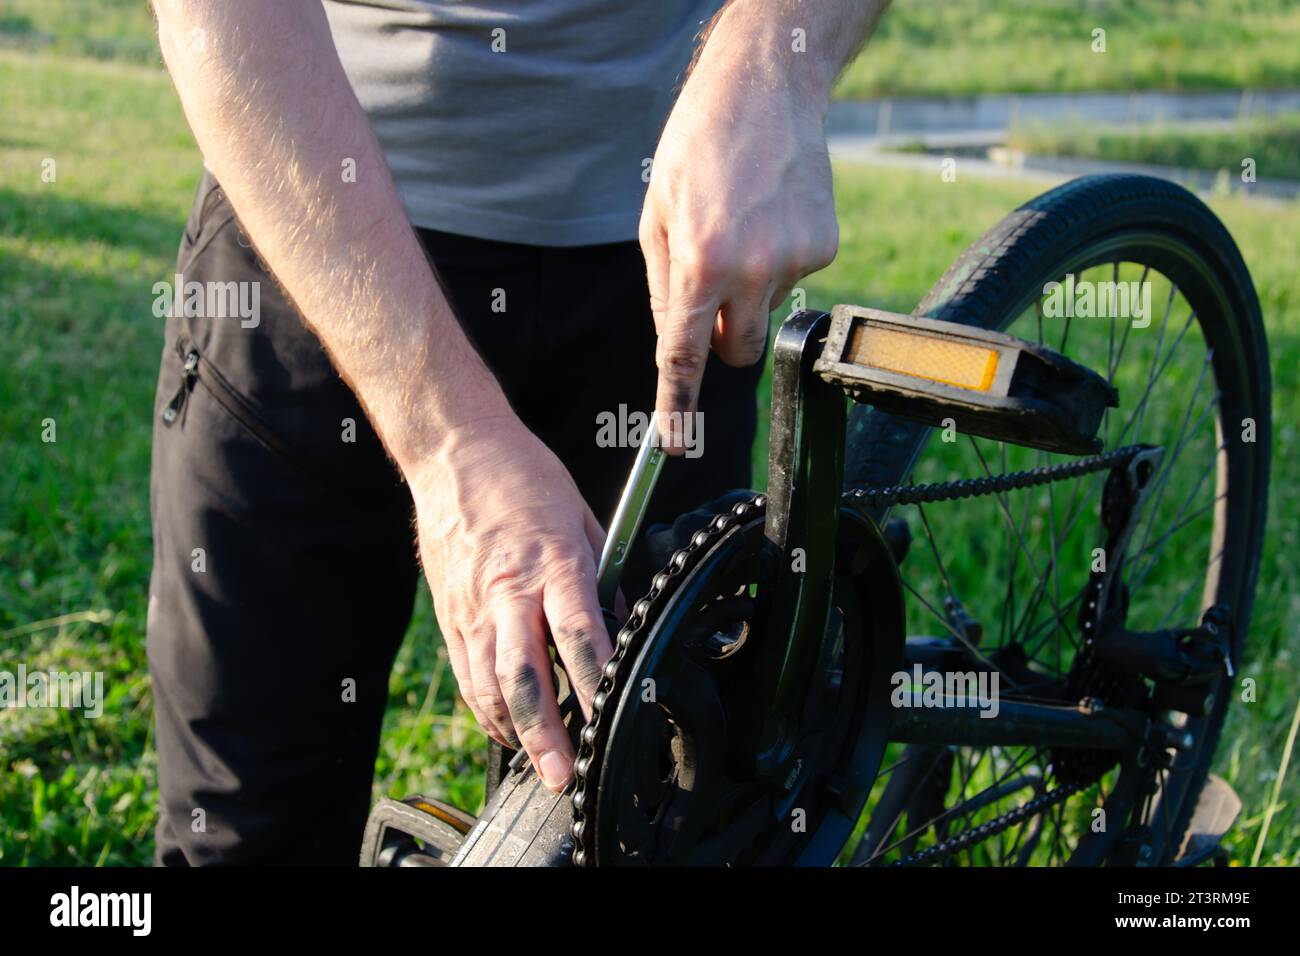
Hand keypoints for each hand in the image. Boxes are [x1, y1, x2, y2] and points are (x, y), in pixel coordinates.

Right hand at [412, 415, 612, 791]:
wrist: (454, 452)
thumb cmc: (525, 479)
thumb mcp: (584, 520)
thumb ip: (602, 579)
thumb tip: (622, 627)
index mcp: (552, 562)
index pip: (578, 634)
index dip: (596, 683)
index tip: (615, 718)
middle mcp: (507, 591)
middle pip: (524, 675)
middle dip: (545, 733)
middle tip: (564, 776)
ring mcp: (471, 606)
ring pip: (489, 685)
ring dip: (516, 733)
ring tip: (541, 767)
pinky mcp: (448, 614)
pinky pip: (468, 674)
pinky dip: (488, 709)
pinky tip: (508, 729)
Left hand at [640, 58, 838, 450]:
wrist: (766, 89)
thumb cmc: (699, 145)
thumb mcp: (657, 216)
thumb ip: (664, 289)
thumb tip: (675, 343)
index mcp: (701, 263)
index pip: (686, 355)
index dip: (677, 405)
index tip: (673, 442)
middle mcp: (753, 269)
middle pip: (739, 351)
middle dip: (722, 338)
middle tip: (712, 293)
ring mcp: (796, 259)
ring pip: (766, 312)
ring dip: (750, 288)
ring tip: (742, 224)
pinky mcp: (825, 246)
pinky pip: (794, 279)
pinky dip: (778, 261)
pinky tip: (769, 214)